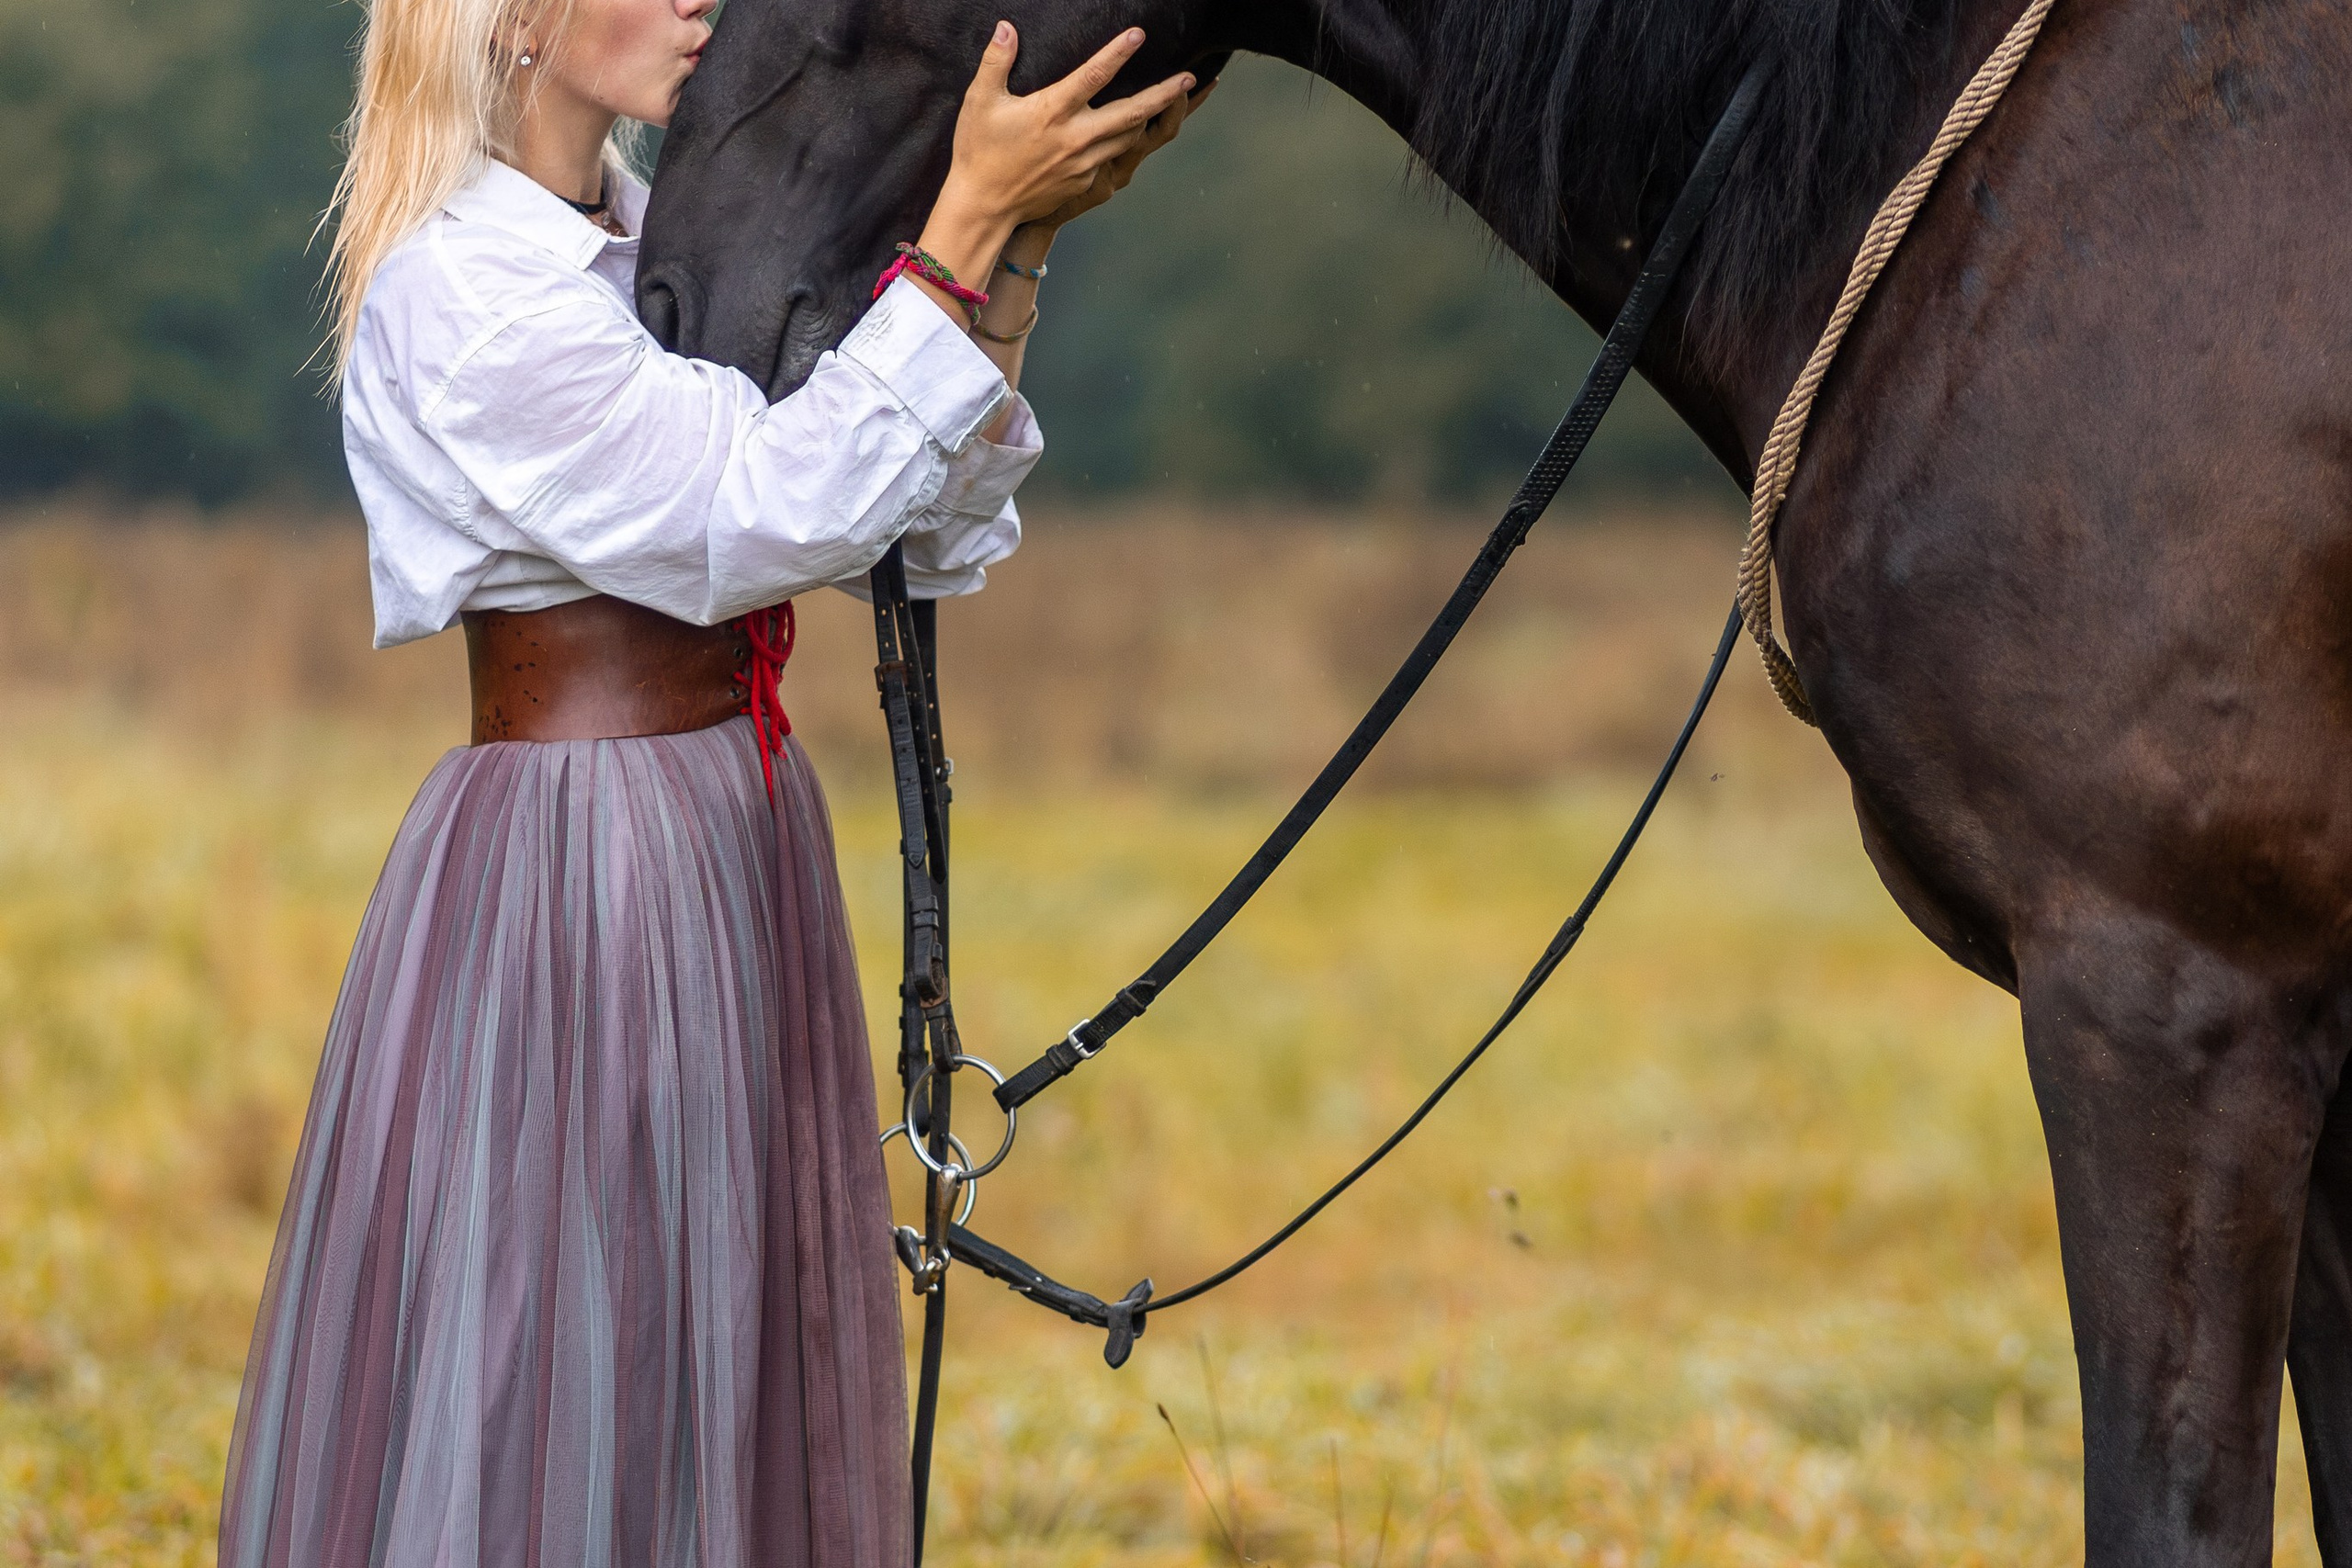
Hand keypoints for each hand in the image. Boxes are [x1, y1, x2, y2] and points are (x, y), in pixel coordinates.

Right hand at [932, 23, 1195, 241]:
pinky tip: (1136, 131)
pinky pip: (1114, 158)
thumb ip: (996, 61)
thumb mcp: (980, 101)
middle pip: (1133, 112)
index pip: (1094, 76)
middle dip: (1166, 94)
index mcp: (1053, 112)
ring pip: (1130, 137)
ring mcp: (1084, 164)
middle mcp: (1076, 138)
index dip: (1118, 52)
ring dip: (1152, 117)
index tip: (1139, 35)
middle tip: (1191, 78)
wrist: (984, 206)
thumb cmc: (978, 150)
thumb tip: (1007, 28)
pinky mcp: (1084, 182)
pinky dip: (1127, 141)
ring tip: (1173, 101)